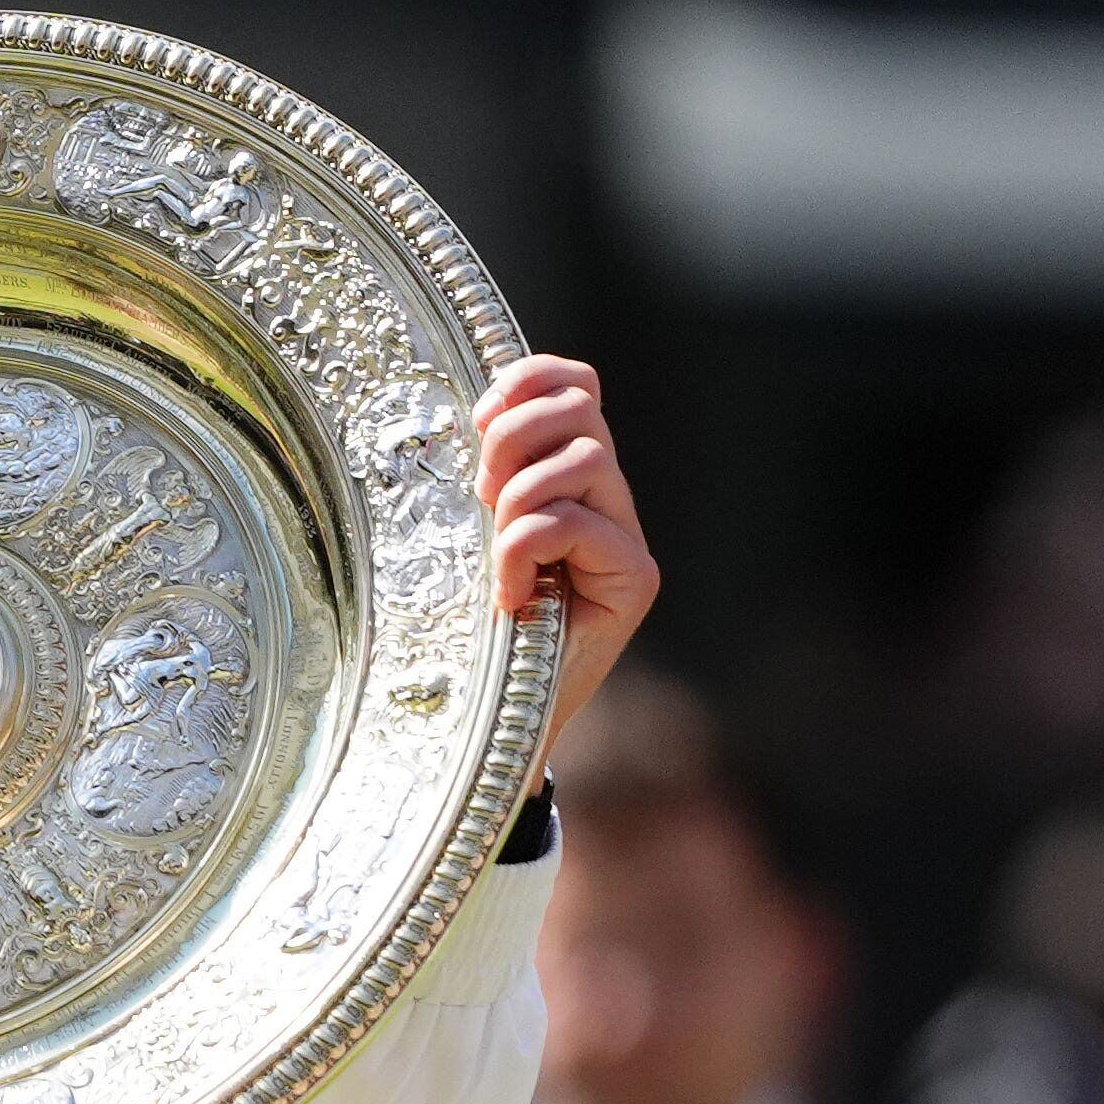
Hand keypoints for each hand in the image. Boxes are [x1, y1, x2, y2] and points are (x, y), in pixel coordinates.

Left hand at [474, 355, 659, 754]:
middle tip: (483, 497)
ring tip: (500, 554)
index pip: (576, 385)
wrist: (499, 723)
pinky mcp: (636, 579)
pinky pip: (573, 524)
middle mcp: (610, 499)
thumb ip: (485, 480)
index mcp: (570, 478)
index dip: (530, 380)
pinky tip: (510, 595)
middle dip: (513, 439)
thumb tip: (474, 417)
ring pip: (584, 458)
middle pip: (581, 411)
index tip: (479, 416)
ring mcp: (629, 539)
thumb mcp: (468, 539)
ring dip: (520, 500)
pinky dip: (524, 550)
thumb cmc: (474, 631)